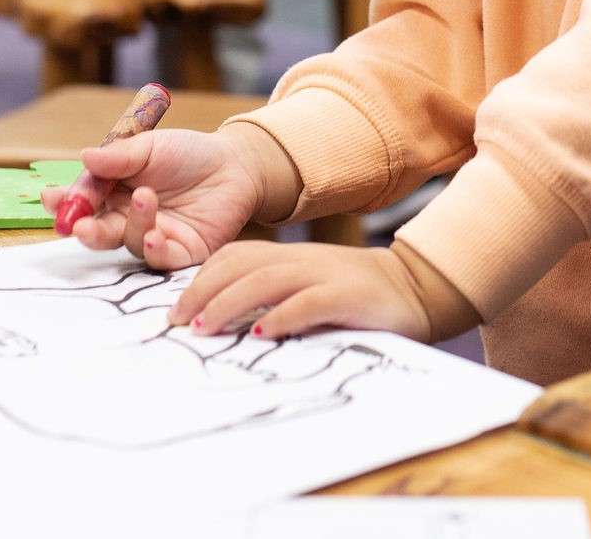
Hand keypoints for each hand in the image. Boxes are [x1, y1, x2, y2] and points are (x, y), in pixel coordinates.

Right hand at [38, 124, 297, 267]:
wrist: (236, 165)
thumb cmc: (189, 153)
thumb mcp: (151, 147)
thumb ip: (119, 157)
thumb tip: (85, 157)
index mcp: (113, 192)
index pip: (83, 201)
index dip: (65, 202)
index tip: (51, 198)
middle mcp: (127, 219)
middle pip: (97, 231)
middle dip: (84, 229)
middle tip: (77, 225)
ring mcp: (152, 237)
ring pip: (127, 243)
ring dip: (132, 224)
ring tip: (146, 197)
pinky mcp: (180, 253)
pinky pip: (160, 260)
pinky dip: (154, 249)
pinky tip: (155, 234)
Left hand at [171, 243, 434, 341]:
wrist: (414, 287)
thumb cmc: (353, 296)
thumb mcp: (307, 287)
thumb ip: (271, 296)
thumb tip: (217, 322)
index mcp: (288, 256)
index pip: (233, 256)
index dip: (200, 279)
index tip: (175, 310)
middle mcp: (301, 260)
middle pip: (240, 266)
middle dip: (202, 293)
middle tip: (177, 324)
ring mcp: (325, 275)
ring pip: (265, 281)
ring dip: (229, 304)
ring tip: (204, 330)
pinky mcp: (348, 296)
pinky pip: (309, 302)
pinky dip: (282, 317)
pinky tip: (261, 334)